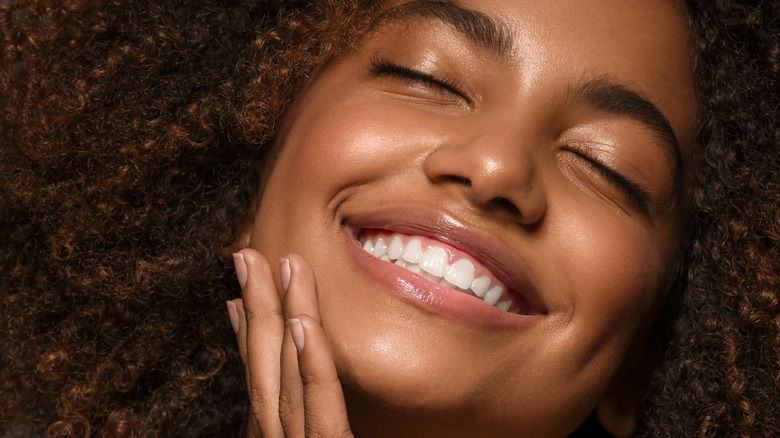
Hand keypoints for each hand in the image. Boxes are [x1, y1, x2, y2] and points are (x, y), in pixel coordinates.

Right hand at [227, 249, 352, 437]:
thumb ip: (313, 417)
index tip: (236, 293)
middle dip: (257, 307)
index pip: (258, 378)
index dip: (246, 332)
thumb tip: (300, 357)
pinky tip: (302, 323)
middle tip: (248, 256)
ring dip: (281, 315)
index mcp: (277, 437)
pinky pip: (320, 403)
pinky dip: (309, 361)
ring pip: (287, 374)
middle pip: (264, 366)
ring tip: (284, 266)